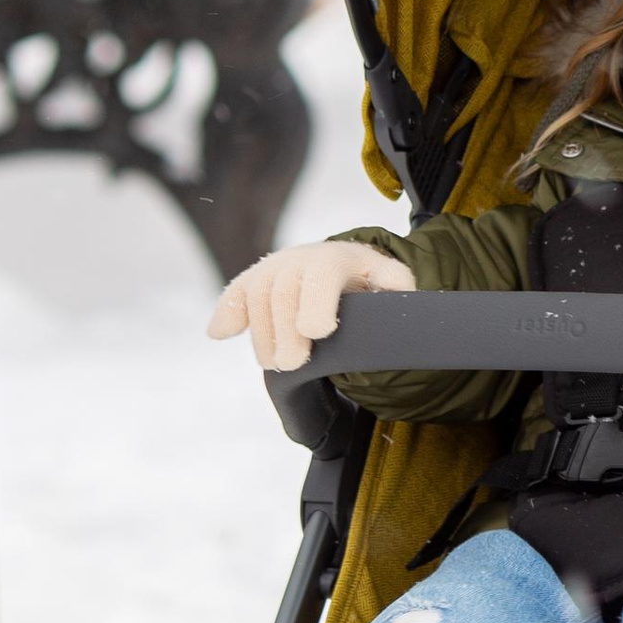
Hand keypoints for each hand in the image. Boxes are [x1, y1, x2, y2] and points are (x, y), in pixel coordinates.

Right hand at [207, 240, 412, 373]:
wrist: (336, 263)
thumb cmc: (365, 280)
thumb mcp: (388, 280)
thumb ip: (396, 285)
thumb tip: (403, 293)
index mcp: (335, 259)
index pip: (320, 279)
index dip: (315, 305)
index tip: (317, 333)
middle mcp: (299, 258)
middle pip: (283, 294)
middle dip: (284, 332)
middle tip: (293, 365)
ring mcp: (273, 267)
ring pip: (257, 298)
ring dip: (262, 336)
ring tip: (275, 364)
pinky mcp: (253, 280)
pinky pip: (237, 293)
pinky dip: (227, 313)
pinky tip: (219, 333)